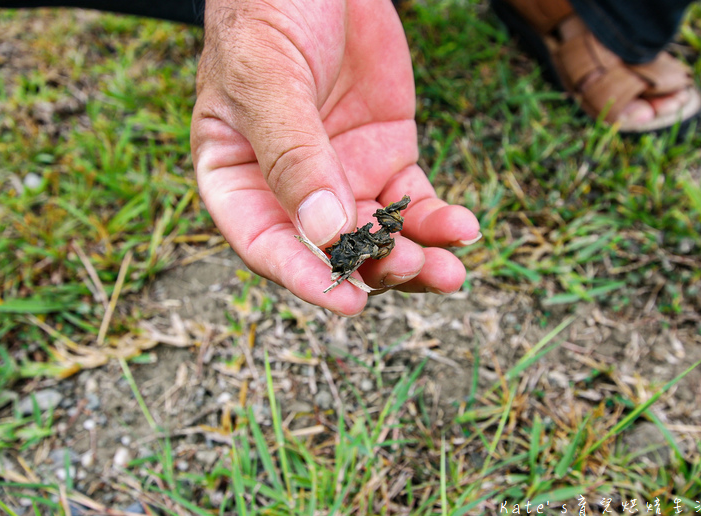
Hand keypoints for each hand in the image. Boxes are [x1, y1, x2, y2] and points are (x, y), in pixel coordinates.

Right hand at [191, 0, 480, 315]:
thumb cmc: (268, 15)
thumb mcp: (268, 79)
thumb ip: (292, 155)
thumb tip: (325, 231)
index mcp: (238, 178)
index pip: (266, 243)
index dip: (305, 277)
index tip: (348, 302)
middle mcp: (291, 189)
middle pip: (332, 251)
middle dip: (375, 270)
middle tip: (412, 268)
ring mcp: (343, 176)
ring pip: (379, 237)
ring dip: (414, 258)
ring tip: (448, 269)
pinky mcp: (387, 157)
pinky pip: (414, 202)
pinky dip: (439, 220)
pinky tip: (462, 227)